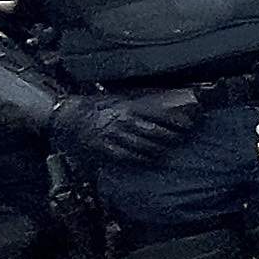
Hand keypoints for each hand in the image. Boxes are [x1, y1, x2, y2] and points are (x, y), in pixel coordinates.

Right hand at [56, 89, 200, 170]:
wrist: (70, 116)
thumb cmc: (97, 106)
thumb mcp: (119, 98)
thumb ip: (139, 103)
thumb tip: (162, 104)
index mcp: (128, 107)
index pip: (159, 114)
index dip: (176, 121)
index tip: (189, 125)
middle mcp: (123, 121)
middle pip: (155, 131)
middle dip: (171, 137)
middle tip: (182, 139)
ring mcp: (114, 136)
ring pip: (143, 145)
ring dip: (159, 149)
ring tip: (169, 150)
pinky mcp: (105, 148)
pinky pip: (127, 156)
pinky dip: (140, 158)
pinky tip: (149, 159)